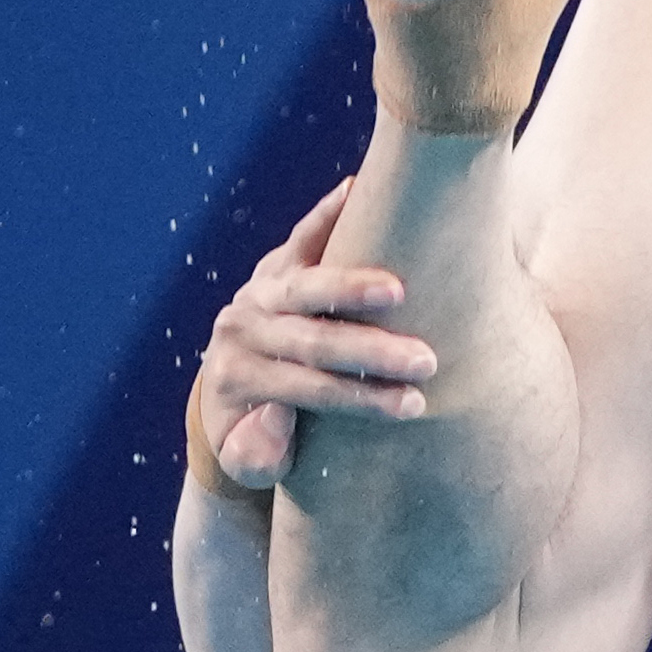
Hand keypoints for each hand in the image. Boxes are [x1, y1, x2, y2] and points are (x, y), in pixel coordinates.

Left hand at [186, 179, 436, 486]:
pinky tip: (355, 188)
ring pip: (307, 286)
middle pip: (311, 339)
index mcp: (238, 378)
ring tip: (400, 289)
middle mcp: (242, 329)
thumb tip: (277, 417)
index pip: (308, 388)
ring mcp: (257, 292)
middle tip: (426, 360)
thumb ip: (256, 455)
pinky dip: (328, 213)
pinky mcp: (273, 266)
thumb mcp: (247, 463)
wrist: (226, 396)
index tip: (411, 406)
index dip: (361, 398)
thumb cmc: (255, 437)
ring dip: (354, 285)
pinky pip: (302, 237)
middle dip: (371, 350)